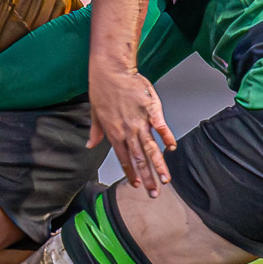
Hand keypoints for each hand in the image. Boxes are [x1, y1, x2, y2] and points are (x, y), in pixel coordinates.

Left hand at [88, 66, 175, 194]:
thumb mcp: (95, 113)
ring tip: (165, 179)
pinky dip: (166, 137)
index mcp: (114, 134)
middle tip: (154, 193)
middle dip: (147, 178)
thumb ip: (96, 132)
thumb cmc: (102, 88)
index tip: (137, 186)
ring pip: (150, 148)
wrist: (110, 70)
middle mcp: (127, 131)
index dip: (131, 174)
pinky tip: (172, 148)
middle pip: (139, 160)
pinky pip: (160, 126)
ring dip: (158, 165)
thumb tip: (90, 145)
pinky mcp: (150, 109)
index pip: (124, 160)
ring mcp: (140, 121)